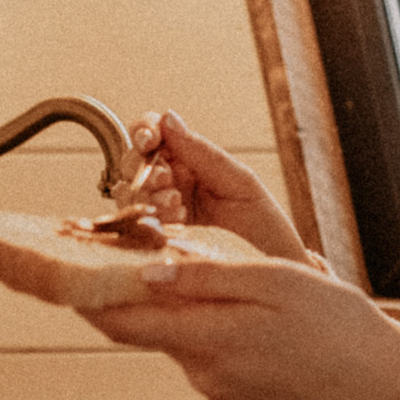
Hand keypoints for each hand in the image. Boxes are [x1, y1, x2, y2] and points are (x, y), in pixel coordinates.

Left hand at [93, 250, 399, 399]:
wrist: (383, 385)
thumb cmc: (339, 326)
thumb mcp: (276, 281)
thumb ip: (208, 278)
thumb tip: (148, 271)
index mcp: (212, 339)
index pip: (124, 320)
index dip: (86, 296)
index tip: (61, 271)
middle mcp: (205, 375)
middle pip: (151, 329)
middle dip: (142, 297)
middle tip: (142, 258)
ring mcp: (219, 396)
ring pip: (183, 344)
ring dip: (192, 317)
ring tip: (238, 294)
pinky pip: (209, 364)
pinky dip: (217, 340)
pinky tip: (259, 329)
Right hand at [125, 109, 311, 263]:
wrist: (271, 280)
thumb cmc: (264, 230)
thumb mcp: (241, 184)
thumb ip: (203, 153)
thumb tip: (168, 118)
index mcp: (190, 163)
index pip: (155, 134)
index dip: (144, 130)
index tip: (149, 138)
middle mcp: (169, 186)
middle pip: (132, 163)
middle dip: (144, 168)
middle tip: (166, 181)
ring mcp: (159, 215)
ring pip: (128, 194)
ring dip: (146, 195)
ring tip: (176, 207)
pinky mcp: (153, 244)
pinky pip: (132, 226)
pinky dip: (147, 220)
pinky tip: (173, 226)